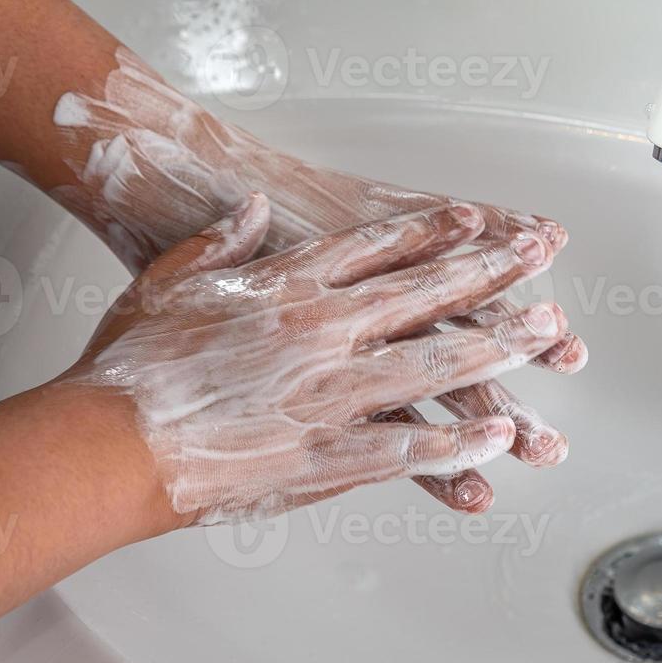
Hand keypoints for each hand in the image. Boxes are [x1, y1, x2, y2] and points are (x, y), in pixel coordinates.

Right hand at [49, 48, 584, 509]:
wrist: (110, 441)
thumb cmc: (130, 365)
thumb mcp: (168, 280)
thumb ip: (222, 241)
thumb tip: (254, 209)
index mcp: (286, 282)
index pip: (377, 246)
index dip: (433, 233)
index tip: (476, 223)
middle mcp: (322, 327)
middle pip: (427, 293)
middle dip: (494, 277)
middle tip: (545, 266)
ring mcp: (332, 390)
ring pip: (437, 362)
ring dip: (500, 349)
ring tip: (551, 342)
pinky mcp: (328, 453)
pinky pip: (410, 445)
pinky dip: (458, 441)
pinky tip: (498, 437)